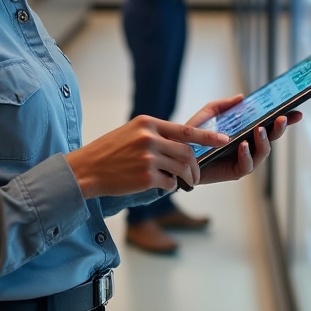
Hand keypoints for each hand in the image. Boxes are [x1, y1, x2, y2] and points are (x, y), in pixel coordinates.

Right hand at [65, 115, 228, 198]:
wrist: (85, 170)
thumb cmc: (109, 152)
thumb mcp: (131, 133)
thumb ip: (155, 135)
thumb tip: (181, 145)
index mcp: (147, 123)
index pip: (185, 129)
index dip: (208, 136)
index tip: (224, 140)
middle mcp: (149, 138)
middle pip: (187, 152)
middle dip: (195, 167)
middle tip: (196, 177)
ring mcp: (148, 157)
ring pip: (181, 168)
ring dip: (186, 179)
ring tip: (184, 184)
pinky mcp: (145, 177)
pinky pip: (169, 183)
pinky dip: (170, 186)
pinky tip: (160, 186)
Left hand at [185, 97, 302, 186]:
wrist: (179, 155)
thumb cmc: (194, 135)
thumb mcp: (209, 114)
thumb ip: (224, 105)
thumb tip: (242, 97)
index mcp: (246, 131)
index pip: (269, 124)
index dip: (284, 119)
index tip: (296, 111)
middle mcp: (249, 145)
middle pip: (271, 137)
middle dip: (280, 128)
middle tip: (282, 118)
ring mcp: (244, 158)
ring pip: (263, 152)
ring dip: (264, 140)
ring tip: (260, 129)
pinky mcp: (235, 171)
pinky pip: (247, 165)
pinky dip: (247, 154)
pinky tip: (243, 145)